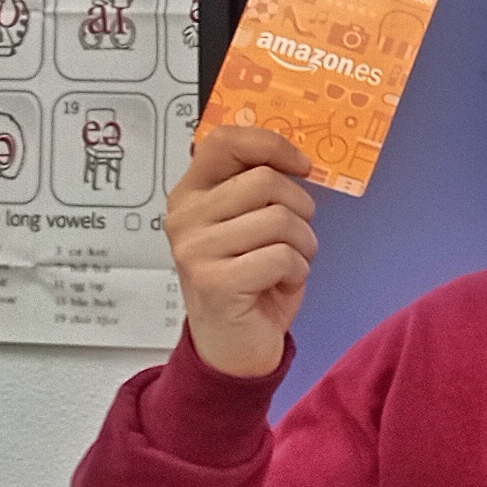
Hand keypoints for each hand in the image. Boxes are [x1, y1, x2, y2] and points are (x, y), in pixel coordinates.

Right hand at [165, 124, 316, 378]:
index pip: (225, 141)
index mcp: (192, 193)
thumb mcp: (252, 222)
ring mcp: (195, 249)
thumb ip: (259, 188)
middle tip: (293, 239)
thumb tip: (297, 158)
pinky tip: (279, 285)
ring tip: (285, 265)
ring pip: (280, 219)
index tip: (302, 167)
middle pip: (266, 181)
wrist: (234, 345)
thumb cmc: (251, 277)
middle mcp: (185, 216)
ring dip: (302, 245)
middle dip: (300, 210)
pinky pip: (282, 257)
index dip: (272, 145)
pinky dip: (297, 272)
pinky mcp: (213, 281)